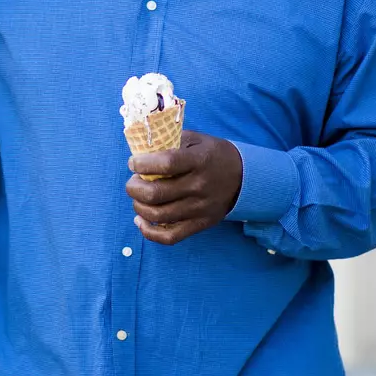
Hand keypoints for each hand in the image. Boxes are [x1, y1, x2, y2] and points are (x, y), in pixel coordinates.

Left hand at [125, 131, 242, 245]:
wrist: (243, 177)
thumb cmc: (211, 155)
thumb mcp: (195, 139)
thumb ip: (170, 141)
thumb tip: (140, 149)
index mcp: (199, 161)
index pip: (166, 164)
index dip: (142, 164)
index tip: (133, 163)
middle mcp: (199, 186)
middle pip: (156, 194)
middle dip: (134, 188)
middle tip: (133, 182)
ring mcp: (200, 208)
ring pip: (158, 215)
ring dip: (139, 207)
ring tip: (138, 197)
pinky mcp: (200, 224)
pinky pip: (170, 237)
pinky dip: (149, 231)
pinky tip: (141, 220)